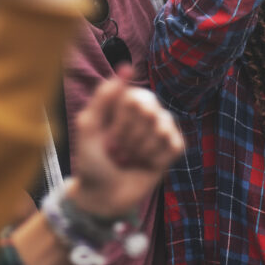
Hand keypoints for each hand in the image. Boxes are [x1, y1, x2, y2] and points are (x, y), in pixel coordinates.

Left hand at [68, 66, 183, 217]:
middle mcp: (143, 113)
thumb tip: (126, 68)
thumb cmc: (91, 161)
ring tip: (131, 159)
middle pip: (151, 112)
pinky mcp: (170, 150)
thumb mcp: (88, 126)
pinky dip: (158, 158)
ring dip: (143, 149)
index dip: (122, 121)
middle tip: (118, 151)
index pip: (135, 98)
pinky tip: (147, 165)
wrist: (101, 196)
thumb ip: (103, 96)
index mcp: (123, 103)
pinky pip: (175, 144)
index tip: (108, 135)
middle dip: (131, 137)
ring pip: (164, 127)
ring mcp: (159, 131)